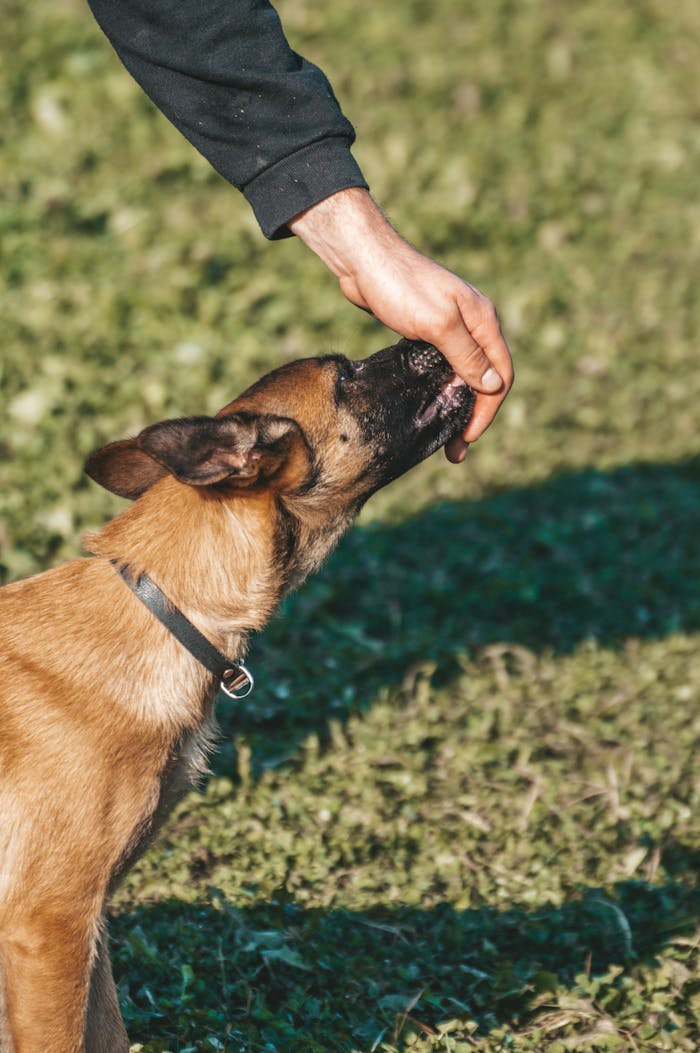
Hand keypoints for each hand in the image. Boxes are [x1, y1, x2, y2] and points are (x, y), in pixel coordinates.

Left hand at [289, 188, 512, 461]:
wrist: (362, 260)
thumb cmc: (400, 286)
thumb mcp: (437, 324)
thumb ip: (467, 356)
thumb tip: (493, 386)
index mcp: (483, 321)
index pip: (500, 375)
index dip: (487, 411)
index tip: (466, 437)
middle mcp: (472, 326)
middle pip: (483, 380)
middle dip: (471, 416)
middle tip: (454, 450)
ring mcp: (449, 329)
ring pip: (461, 376)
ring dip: (453, 407)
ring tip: (440, 438)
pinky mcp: (425, 332)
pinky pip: (440, 369)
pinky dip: (437, 391)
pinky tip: (425, 407)